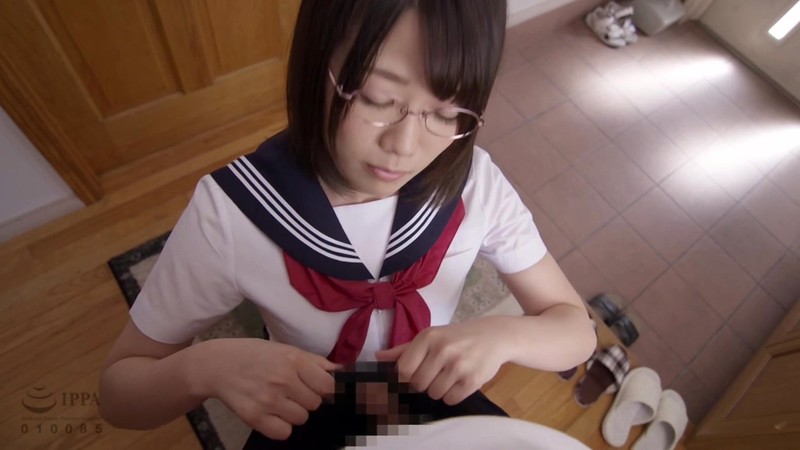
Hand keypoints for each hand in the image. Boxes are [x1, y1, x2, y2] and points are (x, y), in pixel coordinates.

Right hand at [196, 338, 339, 439]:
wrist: (218, 364)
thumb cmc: (255, 354)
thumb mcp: (285, 349)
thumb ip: (315, 362)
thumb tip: (342, 372)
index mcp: (294, 360)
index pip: (329, 386)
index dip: (327, 390)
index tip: (320, 390)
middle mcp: (283, 380)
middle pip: (315, 404)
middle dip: (307, 399)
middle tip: (292, 391)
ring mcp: (269, 400)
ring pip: (301, 419)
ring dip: (294, 412)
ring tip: (279, 400)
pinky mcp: (255, 417)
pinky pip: (284, 432)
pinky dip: (281, 426)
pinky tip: (272, 413)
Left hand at [374, 318, 510, 404]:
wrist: (494, 336)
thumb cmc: (457, 337)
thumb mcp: (431, 336)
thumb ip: (404, 349)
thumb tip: (378, 357)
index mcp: (428, 337)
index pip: (403, 370)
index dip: (405, 378)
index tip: (413, 376)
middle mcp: (442, 350)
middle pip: (417, 384)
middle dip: (423, 384)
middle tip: (435, 374)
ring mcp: (458, 365)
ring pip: (434, 394)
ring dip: (439, 390)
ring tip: (449, 376)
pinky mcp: (473, 380)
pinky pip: (451, 400)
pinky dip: (453, 395)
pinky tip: (459, 382)